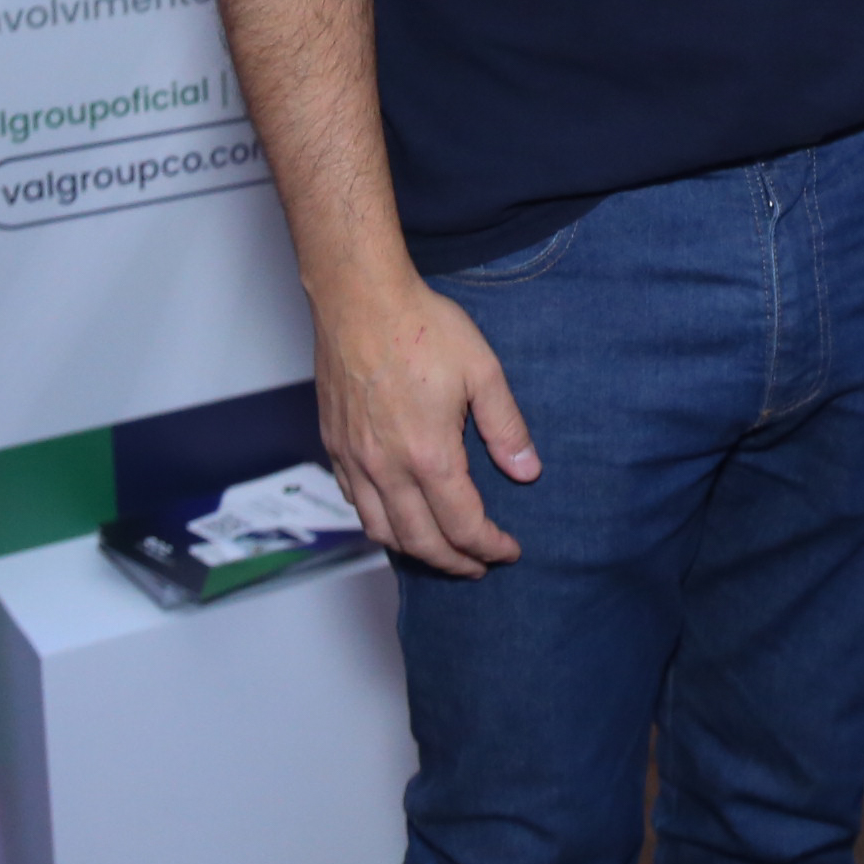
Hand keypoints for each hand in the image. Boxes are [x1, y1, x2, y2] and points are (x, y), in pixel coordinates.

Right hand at [312, 275, 538, 576]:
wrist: (360, 298)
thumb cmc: (421, 327)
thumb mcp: (483, 371)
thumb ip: (506, 428)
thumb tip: (528, 471)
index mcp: (429, 454)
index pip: (463, 525)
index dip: (489, 546)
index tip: (508, 550)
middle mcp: (387, 467)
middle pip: (421, 542)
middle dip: (455, 562)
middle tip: (478, 565)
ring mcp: (355, 459)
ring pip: (381, 531)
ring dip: (415, 551)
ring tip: (441, 551)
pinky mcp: (335, 445)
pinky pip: (355, 503)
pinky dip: (379, 523)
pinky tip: (398, 515)